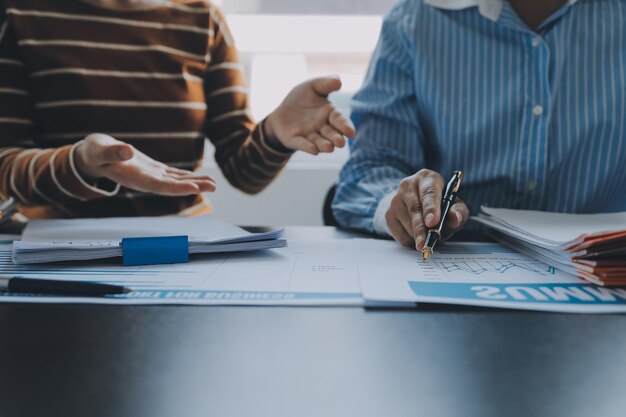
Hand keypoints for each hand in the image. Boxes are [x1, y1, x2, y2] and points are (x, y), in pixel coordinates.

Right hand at [74, 134, 215, 195]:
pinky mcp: (153, 169)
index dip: (177, 188)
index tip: (194, 188)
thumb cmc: (93, 153)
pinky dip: (186, 176)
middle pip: (173, 186)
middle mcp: (145, 180)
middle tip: (214, 185)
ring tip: (214, 183)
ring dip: (194, 182)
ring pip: (176, 180)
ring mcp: (150, 175)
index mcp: (134, 178)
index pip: (159, 186)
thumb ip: (112, 151)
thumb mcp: (99, 149)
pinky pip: (173, 174)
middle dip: (193, 186)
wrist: (91, 156)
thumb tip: (128, 151)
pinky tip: (199, 177)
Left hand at [264, 76, 355, 154]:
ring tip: (329, 148)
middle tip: (340, 143)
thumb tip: (339, 81)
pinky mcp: (295, 140)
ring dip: (324, 145)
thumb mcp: (312, 86)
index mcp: (330, 114)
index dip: (345, 126)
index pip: (340, 120)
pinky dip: (307, 147)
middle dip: (336, 138)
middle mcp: (322, 127)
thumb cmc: (302, 98)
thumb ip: (325, 84)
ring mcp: (309, 135)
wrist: (282, 111)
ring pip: (318, 141)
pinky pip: (302, 144)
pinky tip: (314, 150)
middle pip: (331, 133)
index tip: (351, 132)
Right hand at [385, 169, 469, 250]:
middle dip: (421, 228)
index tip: (433, 222)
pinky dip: (411, 240)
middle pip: (415, 209)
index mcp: (427, 178)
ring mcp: (395, 200)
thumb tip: (455, 219)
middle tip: (426, 242)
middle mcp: (408, 185)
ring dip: (419, 236)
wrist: (413, 205)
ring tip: (429, 238)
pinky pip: (399, 234)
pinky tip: (416, 236)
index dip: (431, 208)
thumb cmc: (438, 205)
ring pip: (407, 224)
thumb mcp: (453, 205)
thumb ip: (459, 212)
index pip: (429, 192)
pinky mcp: (388, 214)